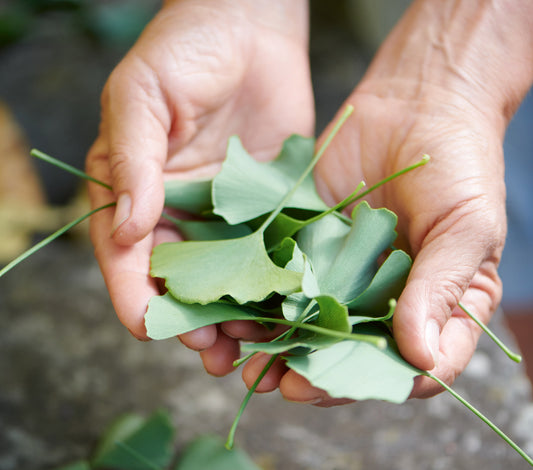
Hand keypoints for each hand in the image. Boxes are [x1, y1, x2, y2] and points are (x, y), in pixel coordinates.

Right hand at [85, 0, 312, 374]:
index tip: (147, 327)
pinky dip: (276, 285)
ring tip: (251, 350)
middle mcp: (179, 213)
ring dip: (236, 317)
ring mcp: (227, 215)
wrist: (250, 25)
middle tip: (210, 353)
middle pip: (180, 283)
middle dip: (190, 321)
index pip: (127, 257)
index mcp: (137, 193)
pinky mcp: (270, 208)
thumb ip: (132, 161)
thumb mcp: (142, 96)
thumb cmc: (183, 49)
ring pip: (228, 280)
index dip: (134, 295)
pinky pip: (271, 253)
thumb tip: (129, 227)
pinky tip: (288, 307)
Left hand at [241, 0, 532, 403]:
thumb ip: (442, 290)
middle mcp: (384, 297)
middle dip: (314, 374)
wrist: (418, 102)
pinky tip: (239, 310)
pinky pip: (283, 276)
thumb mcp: (465, 228)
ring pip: (309, 321)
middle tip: (282, 386)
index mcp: (434, 305)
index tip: (336, 389)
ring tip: (249, 364)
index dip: (375, 385)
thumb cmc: (461, 166)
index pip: (410, 366)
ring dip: (279, 345)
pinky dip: (261, 296)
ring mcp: (342, 271)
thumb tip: (418, 357)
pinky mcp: (309, 242)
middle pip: (349, 352)